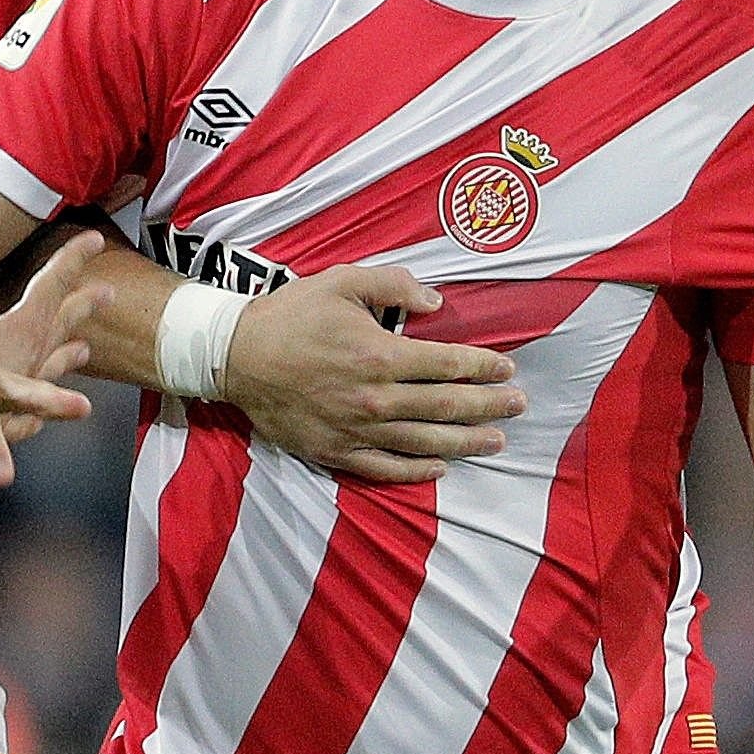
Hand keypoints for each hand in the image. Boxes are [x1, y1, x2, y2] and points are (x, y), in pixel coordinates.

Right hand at [227, 265, 523, 482]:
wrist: (235, 356)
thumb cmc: (291, 315)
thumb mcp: (342, 282)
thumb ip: (393, 285)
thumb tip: (436, 301)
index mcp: (379, 355)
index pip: (447, 365)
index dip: (483, 368)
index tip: (507, 370)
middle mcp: (374, 398)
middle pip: (445, 406)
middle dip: (488, 407)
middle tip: (518, 406)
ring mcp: (356, 430)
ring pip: (423, 442)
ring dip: (465, 442)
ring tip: (495, 441)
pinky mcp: (335, 451)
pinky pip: (384, 468)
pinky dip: (417, 471)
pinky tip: (441, 468)